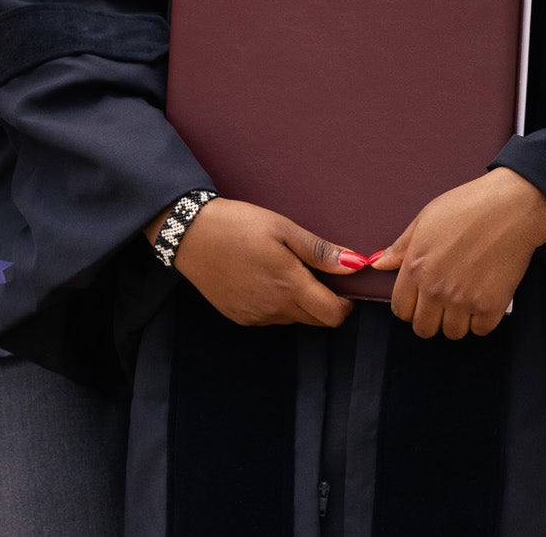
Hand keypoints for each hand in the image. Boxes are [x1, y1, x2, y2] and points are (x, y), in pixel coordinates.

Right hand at [172, 198, 361, 328]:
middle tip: (314, 272)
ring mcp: (255, 316)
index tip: (342, 285)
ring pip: (293, 319)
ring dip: (299, 303)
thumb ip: (319, 251)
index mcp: (289, 286)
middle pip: (316, 320)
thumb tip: (355, 265)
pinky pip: (270, 318)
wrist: (190, 234)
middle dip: (324, 302)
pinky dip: (276, 304)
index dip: (345, 304)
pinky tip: (263, 278)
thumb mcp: (282, 229)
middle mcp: (274, 309)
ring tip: (284, 270)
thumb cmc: (238, 224)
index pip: (333, 316)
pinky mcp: (239, 317)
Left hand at [370, 167, 545, 338]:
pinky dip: (482, 320)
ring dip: (458, 320)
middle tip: (444, 302)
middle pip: (424, 329)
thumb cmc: (468, 206)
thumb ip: (401, 246)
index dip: (410, 306)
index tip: (421, 298)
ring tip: (467, 297)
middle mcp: (436, 289)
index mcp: (416, 267)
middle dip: (431, 318)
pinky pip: (480, 330)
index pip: (401, 310)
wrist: (512, 206)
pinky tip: (485, 298)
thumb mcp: (426, 218)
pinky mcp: (491, 306)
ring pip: (452, 333)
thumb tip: (379, 265)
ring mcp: (464, 300)